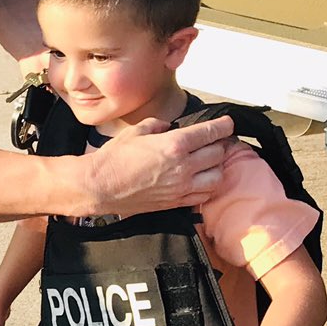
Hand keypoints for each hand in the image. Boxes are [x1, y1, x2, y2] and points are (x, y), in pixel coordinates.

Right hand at [81, 116, 230, 216]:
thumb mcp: (136, 131)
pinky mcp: (175, 202)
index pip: (212, 133)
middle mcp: (183, 166)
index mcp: (175, 145)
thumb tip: (168, 127)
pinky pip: (203, 195)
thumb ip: (158, 125)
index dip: (224, 125)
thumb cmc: (113, 159)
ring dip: (216, 167)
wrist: (99, 186)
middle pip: (218, 153)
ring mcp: (181, 187)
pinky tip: (200, 180)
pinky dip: (207, 186)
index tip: (227, 124)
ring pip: (217, 176)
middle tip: (215, 141)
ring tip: (209, 162)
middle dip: (220, 144)